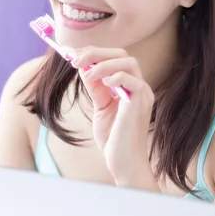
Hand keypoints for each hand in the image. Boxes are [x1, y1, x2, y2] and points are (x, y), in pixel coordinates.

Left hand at [71, 47, 155, 187]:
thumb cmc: (113, 138)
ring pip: (129, 62)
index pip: (114, 58)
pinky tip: (104, 83)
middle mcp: (138, 87)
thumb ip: (95, 87)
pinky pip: (134, 81)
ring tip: (87, 72)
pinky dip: (117, 77)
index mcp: (129, 86)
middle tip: (75, 60)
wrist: (123, 163)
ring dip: (103, 63)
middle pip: (122, 55)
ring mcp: (142, 95)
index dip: (93, 52)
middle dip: (96, 53)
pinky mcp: (140, 105)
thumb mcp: (100, 106)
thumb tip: (83, 65)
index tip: (72, 54)